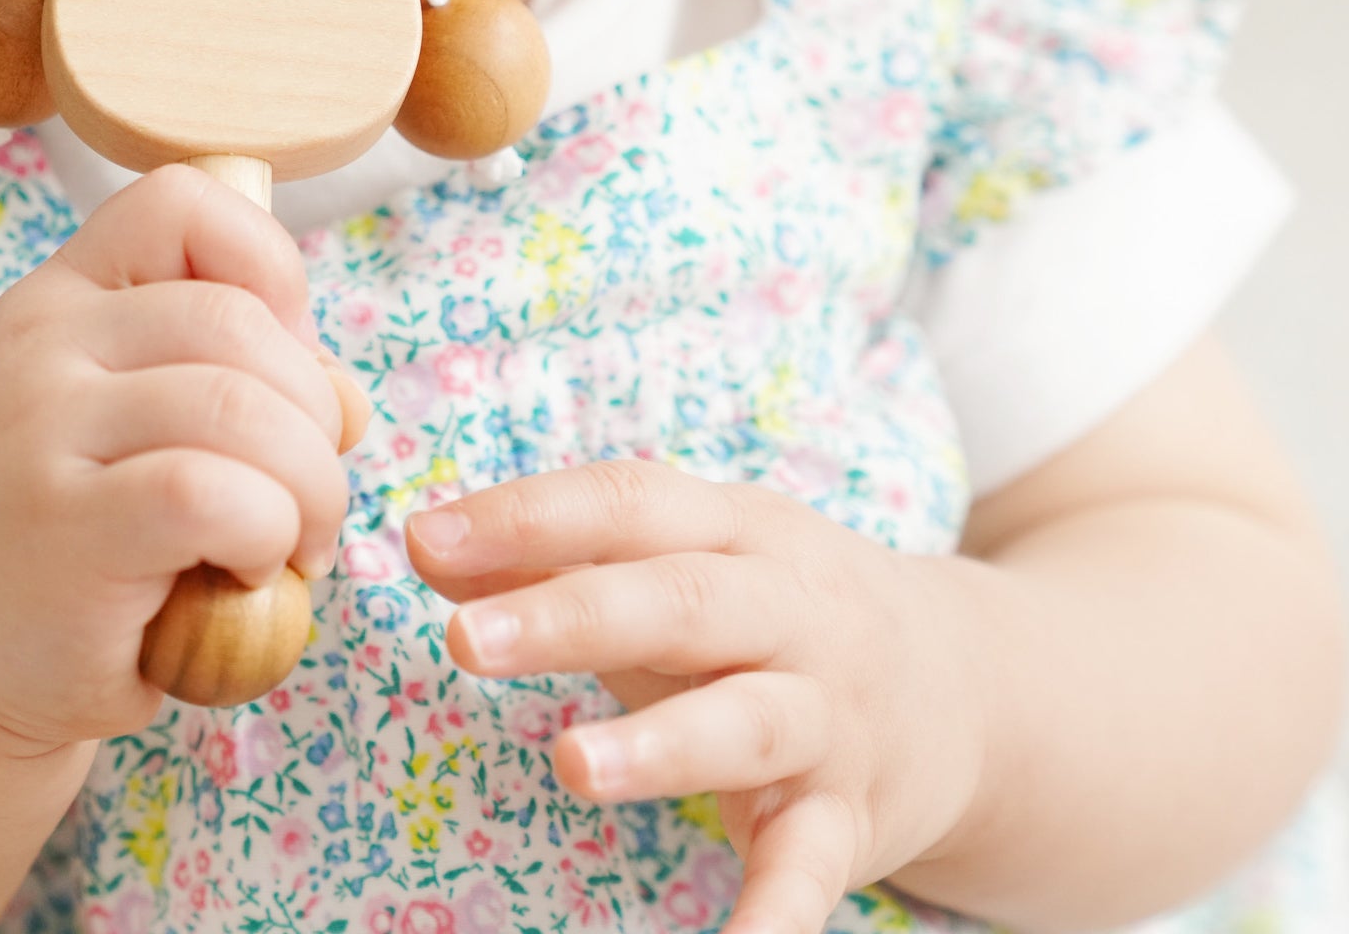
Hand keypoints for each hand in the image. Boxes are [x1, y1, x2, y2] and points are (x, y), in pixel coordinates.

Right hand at [0, 165, 368, 752]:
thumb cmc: (89, 534)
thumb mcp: (146, 424)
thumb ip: (240, 377)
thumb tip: (342, 397)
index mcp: (63, 294)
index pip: (179, 201)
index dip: (268, 265)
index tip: (279, 364)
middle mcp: (39, 340)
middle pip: (235, 320)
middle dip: (314, 414)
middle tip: (311, 496)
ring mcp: (38, 428)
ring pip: (236, 405)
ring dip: (308, 484)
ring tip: (297, 543)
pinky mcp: (61, 526)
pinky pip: (208, 493)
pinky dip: (268, 530)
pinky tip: (252, 571)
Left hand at [406, 462, 986, 933]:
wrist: (969, 687)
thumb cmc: (769, 612)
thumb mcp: (681, 561)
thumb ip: (556, 554)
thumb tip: (429, 546)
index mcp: (736, 530)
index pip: (629, 502)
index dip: (528, 516)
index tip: (425, 540)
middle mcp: (791, 611)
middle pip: (682, 601)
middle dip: (571, 615)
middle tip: (464, 640)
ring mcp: (827, 716)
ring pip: (746, 723)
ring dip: (659, 747)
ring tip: (568, 765)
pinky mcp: (852, 819)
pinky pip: (813, 870)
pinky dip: (773, 917)